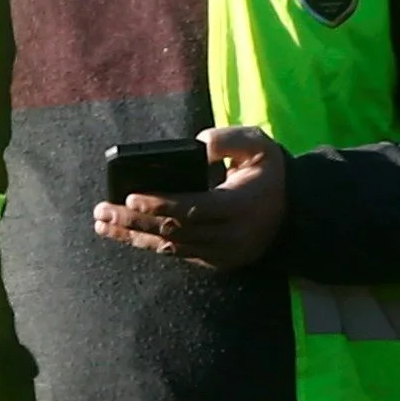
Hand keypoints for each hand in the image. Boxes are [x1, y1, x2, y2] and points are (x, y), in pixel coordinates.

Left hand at [97, 125, 288, 269]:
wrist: (296, 211)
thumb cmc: (270, 172)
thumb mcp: (259, 145)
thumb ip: (227, 140)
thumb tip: (195, 146)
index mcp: (240, 205)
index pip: (193, 208)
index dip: (160, 205)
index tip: (131, 197)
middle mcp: (231, 234)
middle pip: (174, 230)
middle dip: (134, 221)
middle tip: (102, 211)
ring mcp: (223, 251)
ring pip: (171, 246)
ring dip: (134, 235)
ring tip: (103, 224)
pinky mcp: (216, 260)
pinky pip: (178, 254)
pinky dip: (150, 244)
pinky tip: (126, 234)